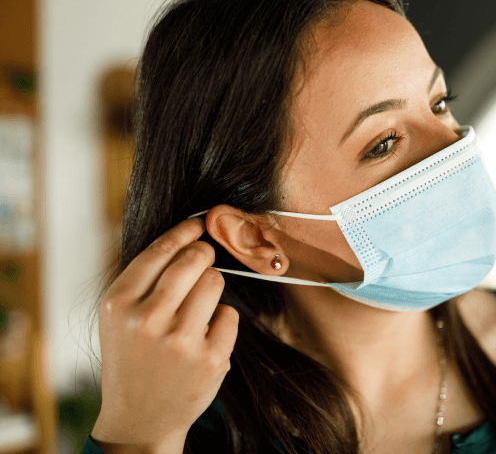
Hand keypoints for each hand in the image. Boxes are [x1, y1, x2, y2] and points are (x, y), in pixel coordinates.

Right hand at [90, 218, 238, 452]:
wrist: (139, 418)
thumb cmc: (132, 357)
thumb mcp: (118, 318)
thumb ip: (143, 279)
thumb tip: (186, 233)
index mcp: (118, 304)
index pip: (159, 250)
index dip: (184, 231)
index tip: (198, 224)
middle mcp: (147, 320)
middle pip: (194, 259)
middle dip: (203, 254)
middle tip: (203, 259)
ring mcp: (180, 340)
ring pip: (215, 281)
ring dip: (211, 288)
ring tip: (196, 308)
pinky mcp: (210, 358)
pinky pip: (230, 314)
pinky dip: (221, 321)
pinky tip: (203, 338)